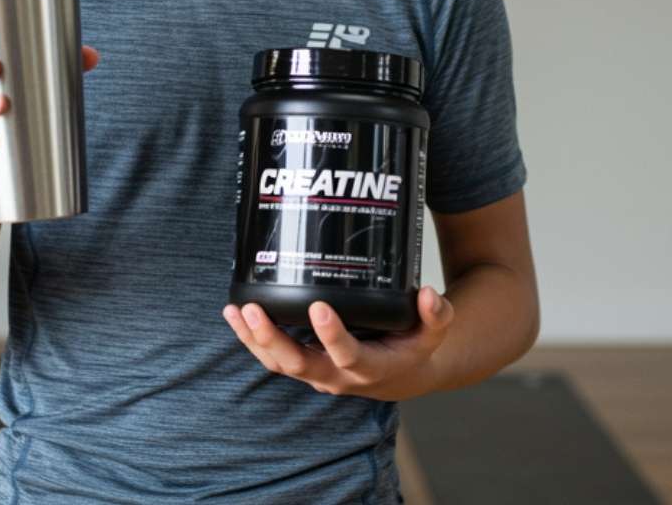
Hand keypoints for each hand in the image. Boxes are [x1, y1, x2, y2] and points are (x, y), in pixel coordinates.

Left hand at [222, 286, 454, 401]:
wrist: (401, 374)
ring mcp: (316, 373)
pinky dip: (251, 339)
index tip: (318, 306)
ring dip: (254, 339)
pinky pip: (272, 357)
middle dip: (273, 338)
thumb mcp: (433, 334)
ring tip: (235, 311)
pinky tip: (235, 314)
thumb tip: (430, 295)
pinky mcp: (303, 364)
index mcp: (370, 369)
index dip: (331, 336)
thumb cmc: (413, 348)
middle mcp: (337, 376)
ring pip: (278, 363)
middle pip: (298, 364)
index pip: (348, 356)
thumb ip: (437, 316)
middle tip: (253, 310)